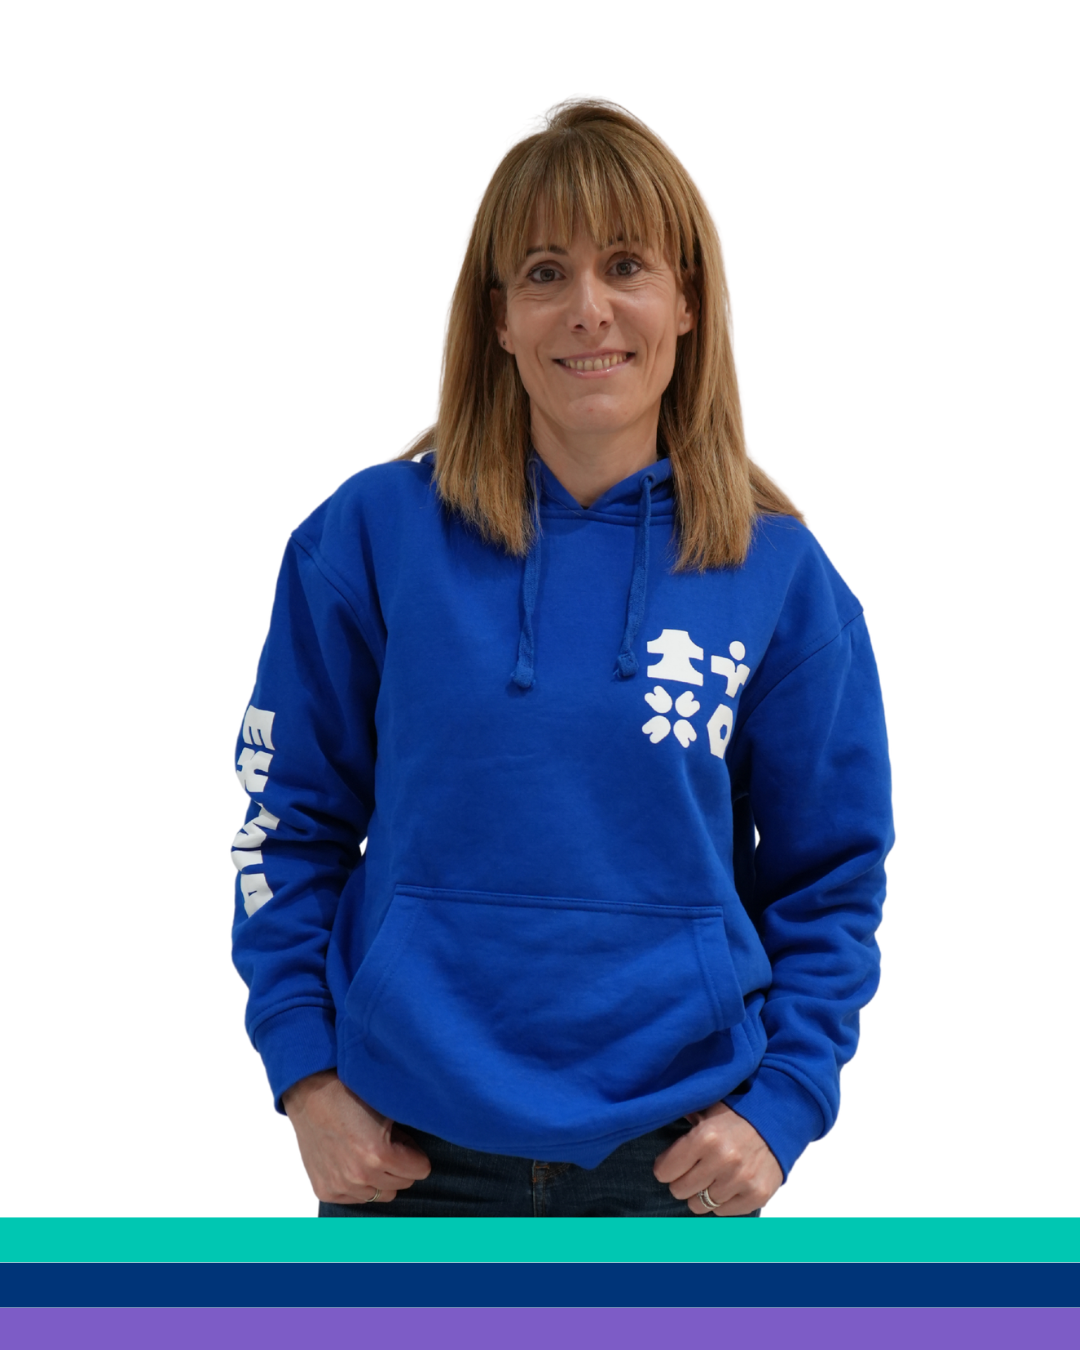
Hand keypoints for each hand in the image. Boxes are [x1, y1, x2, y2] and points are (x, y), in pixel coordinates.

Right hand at [282, 1070, 430, 1204]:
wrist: (310, 1091)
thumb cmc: (350, 1093)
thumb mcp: (389, 1107)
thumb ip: (411, 1131)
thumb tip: (425, 1148)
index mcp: (379, 1155)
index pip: (421, 1170)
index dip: (415, 1153)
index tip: (404, 1140)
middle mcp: (359, 1176)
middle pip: (403, 1184)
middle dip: (400, 1165)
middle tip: (386, 1142)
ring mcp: (340, 1186)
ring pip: (380, 1194)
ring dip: (380, 1177)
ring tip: (368, 1151)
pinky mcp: (324, 1190)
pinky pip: (356, 1199)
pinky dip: (359, 1184)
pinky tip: (352, 1161)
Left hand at [653, 1101, 782, 1215]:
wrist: (779, 1119)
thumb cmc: (737, 1114)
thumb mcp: (707, 1108)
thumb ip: (682, 1119)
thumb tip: (649, 1119)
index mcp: (706, 1136)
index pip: (665, 1171)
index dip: (666, 1168)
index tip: (670, 1165)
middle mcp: (723, 1159)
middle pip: (679, 1191)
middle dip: (681, 1181)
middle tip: (692, 1171)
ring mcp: (741, 1180)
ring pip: (700, 1204)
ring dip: (702, 1192)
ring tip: (711, 1177)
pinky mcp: (757, 1195)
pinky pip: (723, 1212)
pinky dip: (722, 1201)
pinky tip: (727, 1185)